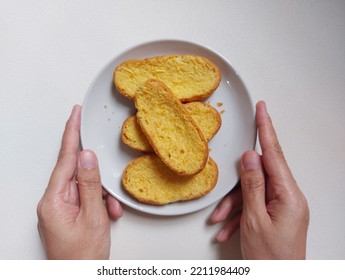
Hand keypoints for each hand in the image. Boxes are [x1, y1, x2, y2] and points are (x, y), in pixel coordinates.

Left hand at [37, 105, 121, 258]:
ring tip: (109, 214)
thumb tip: (88, 156)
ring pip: (85, 187)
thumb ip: (90, 184)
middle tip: (107, 197)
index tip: (76, 114)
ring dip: (101, 197)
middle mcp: (53, 202)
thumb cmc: (83, 257)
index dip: (72, 133)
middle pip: (78, 175)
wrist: (80, 279)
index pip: (65, 158)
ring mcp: (59, 208)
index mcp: (53, 200)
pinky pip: (84, 198)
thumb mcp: (93, 217)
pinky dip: (99, 204)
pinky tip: (106, 215)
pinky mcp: (66, 213)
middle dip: (98, 182)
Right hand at [211, 101, 308, 258]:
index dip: (266, 128)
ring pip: (252, 193)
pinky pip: (254, 205)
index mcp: (289, 195)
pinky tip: (228, 230)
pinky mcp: (276, 214)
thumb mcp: (255, 220)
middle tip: (225, 204)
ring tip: (221, 224)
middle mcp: (289, 198)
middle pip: (258, 177)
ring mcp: (283, 206)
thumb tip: (250, 156)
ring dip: (234, 207)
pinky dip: (239, 215)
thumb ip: (252, 185)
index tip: (262, 109)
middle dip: (237, 189)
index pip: (274, 153)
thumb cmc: (271, 258)